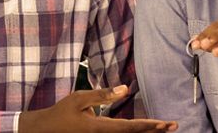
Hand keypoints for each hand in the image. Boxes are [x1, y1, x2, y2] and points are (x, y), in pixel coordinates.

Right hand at [18, 85, 177, 132]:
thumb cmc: (60, 113)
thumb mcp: (78, 98)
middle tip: (173, 126)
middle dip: (154, 131)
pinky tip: (140, 129)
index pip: (130, 127)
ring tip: (163, 128)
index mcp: (99, 127)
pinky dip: (133, 132)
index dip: (150, 125)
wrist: (44, 130)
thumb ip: (102, 95)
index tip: (165, 123)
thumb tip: (125, 89)